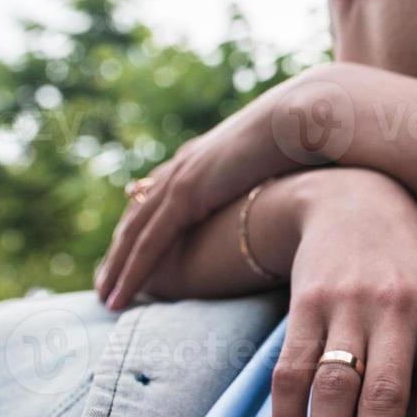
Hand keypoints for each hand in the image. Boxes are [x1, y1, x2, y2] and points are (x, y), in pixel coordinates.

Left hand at [96, 69, 336, 309]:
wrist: (305, 118)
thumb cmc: (310, 138)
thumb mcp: (283, 161)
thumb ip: (272, 178)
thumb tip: (293, 193)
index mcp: (206, 158)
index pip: (162, 196)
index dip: (144, 225)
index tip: (131, 249)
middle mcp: (185, 166)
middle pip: (139, 216)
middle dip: (120, 252)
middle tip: (107, 283)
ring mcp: (182, 178)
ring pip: (134, 233)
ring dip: (115, 268)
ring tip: (106, 299)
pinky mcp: (186, 194)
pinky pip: (149, 242)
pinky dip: (130, 271)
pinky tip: (119, 296)